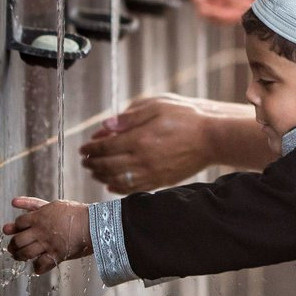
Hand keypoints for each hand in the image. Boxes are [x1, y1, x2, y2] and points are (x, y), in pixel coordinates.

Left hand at [3, 197, 92, 274]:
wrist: (92, 224)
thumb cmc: (75, 212)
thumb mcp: (52, 204)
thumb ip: (32, 204)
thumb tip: (13, 201)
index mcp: (38, 217)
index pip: (19, 223)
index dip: (16, 227)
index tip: (18, 230)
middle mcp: (40, 231)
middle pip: (18, 240)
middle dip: (13, 245)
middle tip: (13, 248)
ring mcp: (47, 244)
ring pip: (25, 254)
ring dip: (20, 257)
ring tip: (21, 257)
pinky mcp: (56, 255)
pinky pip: (41, 265)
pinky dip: (37, 268)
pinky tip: (37, 266)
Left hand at [80, 94, 215, 192]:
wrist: (212, 138)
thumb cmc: (186, 117)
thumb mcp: (157, 106)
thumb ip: (129, 117)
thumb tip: (105, 127)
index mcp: (139, 139)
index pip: (105, 147)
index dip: (91, 148)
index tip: (83, 148)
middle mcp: (142, 159)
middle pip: (108, 165)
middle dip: (93, 163)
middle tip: (85, 161)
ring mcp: (152, 173)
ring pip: (118, 180)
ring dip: (102, 177)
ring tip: (95, 172)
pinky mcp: (161, 181)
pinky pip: (133, 189)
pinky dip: (118, 188)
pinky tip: (112, 185)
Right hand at [193, 0, 278, 23]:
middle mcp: (239, 0)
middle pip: (219, 10)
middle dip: (206, 8)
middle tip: (197, 4)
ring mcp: (246, 6)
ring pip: (225, 15)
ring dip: (212, 13)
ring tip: (201, 7)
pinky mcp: (252, 11)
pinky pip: (235, 16)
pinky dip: (223, 12)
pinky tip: (214, 6)